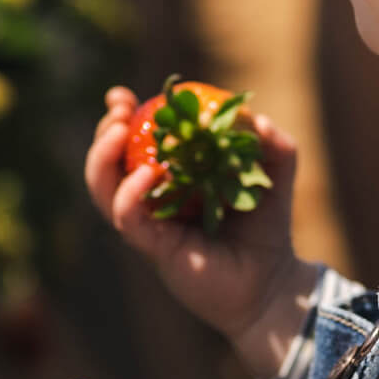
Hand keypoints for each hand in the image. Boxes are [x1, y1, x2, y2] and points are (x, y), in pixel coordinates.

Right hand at [84, 87, 306, 349]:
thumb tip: (257, 120)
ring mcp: (149, 226)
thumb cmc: (267, 227)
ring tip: (119, 130)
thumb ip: (274, 143)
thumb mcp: (275, 174)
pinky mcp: (154, 248)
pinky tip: (146, 173)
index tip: (123, 96)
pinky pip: (128, 217)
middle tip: (120, 109)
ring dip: (102, 156)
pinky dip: (129, 193)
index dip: (120, 118)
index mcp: (169, 178)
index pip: (131, 143)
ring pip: (104, 189)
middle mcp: (151, 201)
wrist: (273, 282)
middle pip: (108, 163)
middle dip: (106, 131)